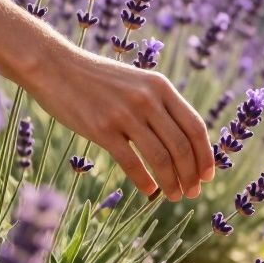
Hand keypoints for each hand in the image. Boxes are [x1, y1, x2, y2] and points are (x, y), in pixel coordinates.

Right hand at [22, 45, 214, 200]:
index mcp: (161, 87)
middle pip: (182, 147)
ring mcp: (125, 114)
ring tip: (173, 196)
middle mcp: (148, 99)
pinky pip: (131, 163)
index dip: (206, 156)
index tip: (208, 176)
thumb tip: (184, 142)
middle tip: (192, 193)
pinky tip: (149, 191)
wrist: (56, 66)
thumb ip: (160, 105)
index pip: (195, 127)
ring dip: (172, 183)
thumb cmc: (98, 78)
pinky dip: (145, 181)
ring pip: (161, 158)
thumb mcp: (138, 82)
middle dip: (191, 175)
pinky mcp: (102, 129)